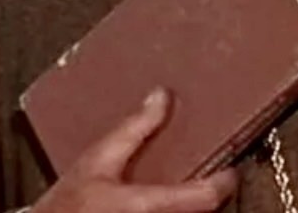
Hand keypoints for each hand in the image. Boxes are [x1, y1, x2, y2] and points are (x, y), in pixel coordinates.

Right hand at [32, 87, 238, 212]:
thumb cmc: (67, 202)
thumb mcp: (98, 159)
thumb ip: (133, 129)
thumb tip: (161, 97)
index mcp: (144, 204)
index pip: (204, 198)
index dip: (224, 182)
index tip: (230, 170)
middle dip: (209, 193)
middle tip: (212, 173)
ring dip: (194, 205)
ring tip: (192, 187)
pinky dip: (178, 210)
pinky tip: (170, 202)